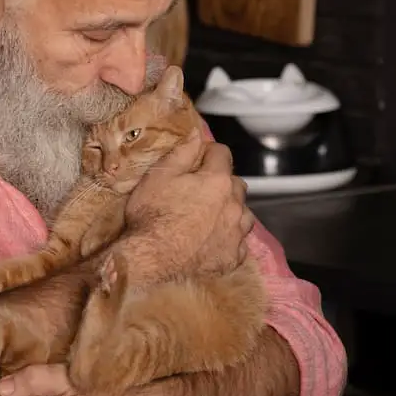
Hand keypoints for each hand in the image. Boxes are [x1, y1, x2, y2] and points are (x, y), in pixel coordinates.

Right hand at [125, 130, 253, 277]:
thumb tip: (197, 134)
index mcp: (217, 180)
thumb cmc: (152, 215)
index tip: (196, 159)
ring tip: (211, 216)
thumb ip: (182, 153)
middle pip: (236, 183)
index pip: (222, 153)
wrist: (151, 261)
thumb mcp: (158, 176)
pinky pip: (240, 242)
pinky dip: (230, 238)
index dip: (208, 153)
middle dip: (222, 182)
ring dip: (231, 210)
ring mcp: (236, 232)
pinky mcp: (233, 257)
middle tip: (200, 190)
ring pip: (244, 213)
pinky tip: (215, 240)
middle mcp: (234, 204)